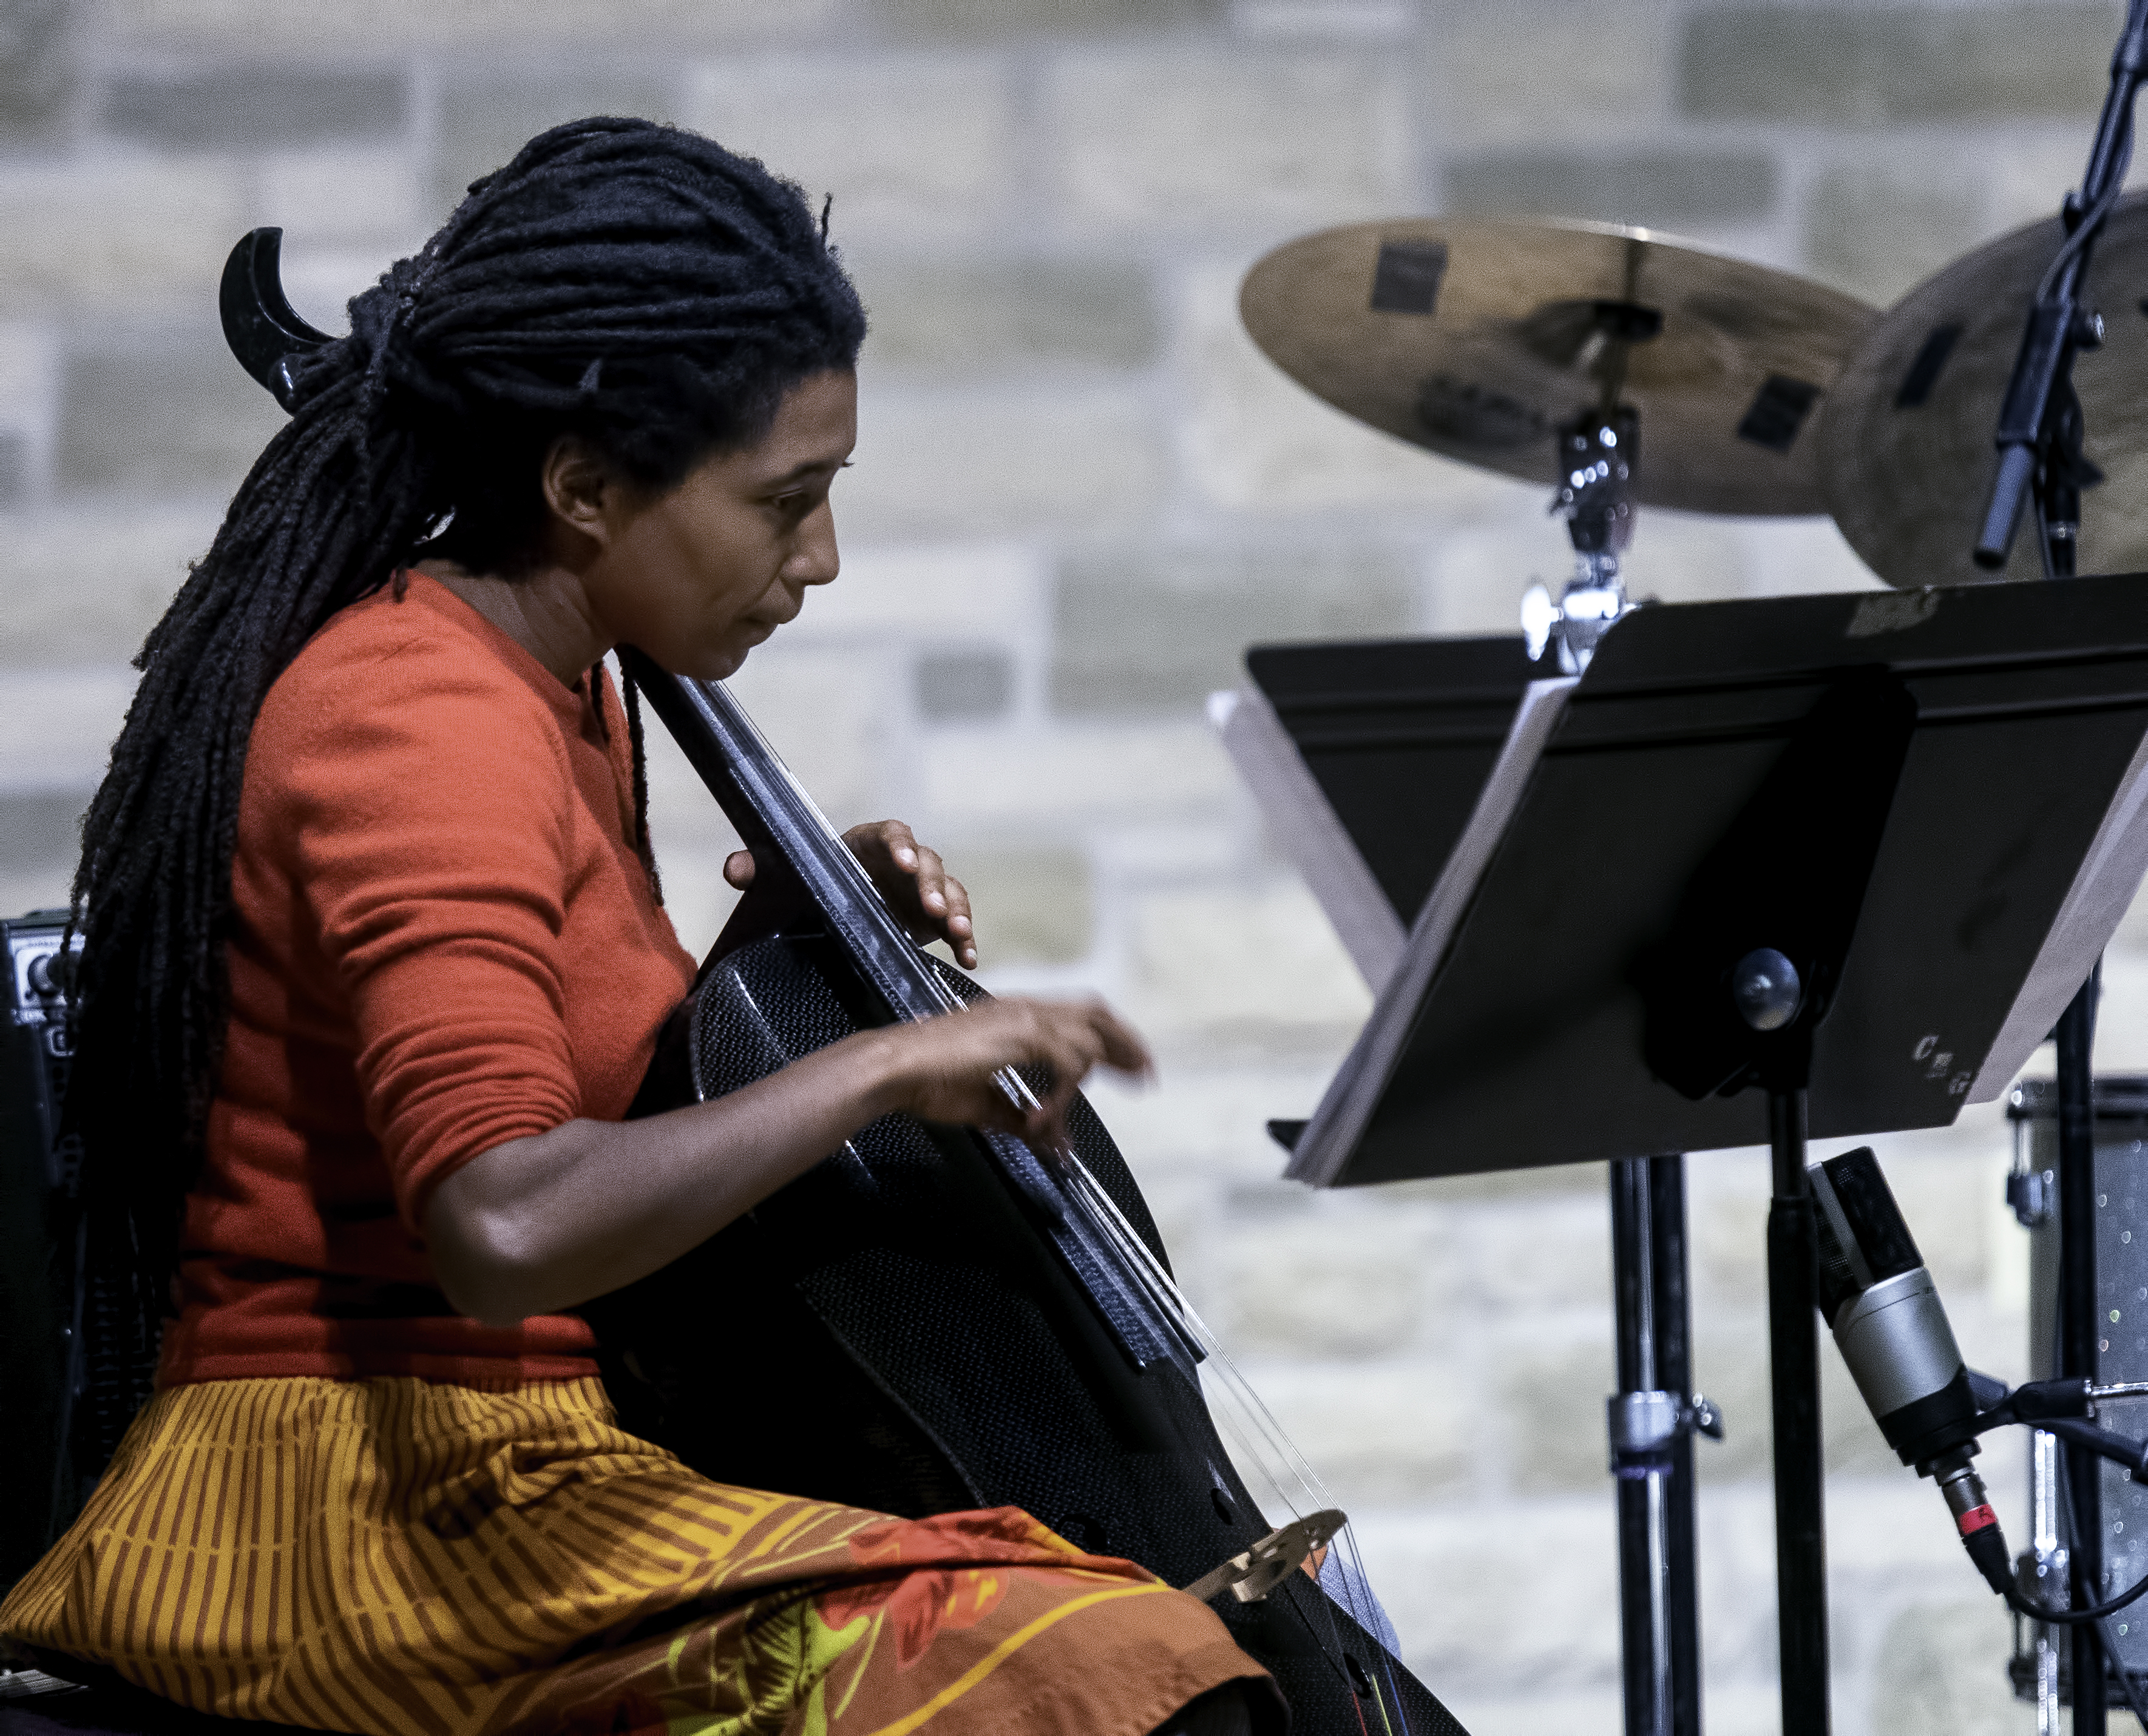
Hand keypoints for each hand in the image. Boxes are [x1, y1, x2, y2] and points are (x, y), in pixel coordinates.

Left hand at [726, 819, 975, 967]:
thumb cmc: (811, 885)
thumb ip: (760, 870)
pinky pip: (955, 923)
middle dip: (932, 885)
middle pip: (928, 863)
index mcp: (869, 844)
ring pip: (948, 891)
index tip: (903, 862)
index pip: (892, 833)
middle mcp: (902, 863)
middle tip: (930, 907)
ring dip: (955, 909)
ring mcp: (921, 890)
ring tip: (956, 931)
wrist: (828, 911)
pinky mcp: (932, 919)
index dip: (900, 845)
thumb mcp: (784, 879)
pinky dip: (965, 939)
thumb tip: (735, 869)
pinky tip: (968, 957)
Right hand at [872, 995, 1151, 1152]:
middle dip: (1126, 1043)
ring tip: (1087, 1104)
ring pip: (1086, 1039)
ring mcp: (1023, 1018)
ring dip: (1097, 1074)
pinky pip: (1066, 1064)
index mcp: (1015, 1017)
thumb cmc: (927, 1082)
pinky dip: (1064, 1095)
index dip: (1111, 1038)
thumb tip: (1054, 1145)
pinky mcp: (1020, 1035)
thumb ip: (1024, 1120)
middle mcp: (1024, 1010)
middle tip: (1146, 1073)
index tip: (1131, 1064)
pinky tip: (1044, 1119)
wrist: (893, 1069)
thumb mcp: (986, 1104)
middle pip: (1096, 1014)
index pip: (1079, 1016)